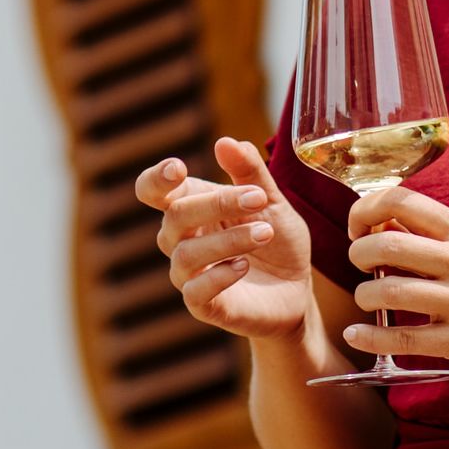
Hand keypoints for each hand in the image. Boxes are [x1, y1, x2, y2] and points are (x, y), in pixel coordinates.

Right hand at [142, 137, 316, 341]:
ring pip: (186, 254)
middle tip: (259, 198)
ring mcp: (189, 275)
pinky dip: (219, 276)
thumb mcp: (271, 201)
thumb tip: (225, 142)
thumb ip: (250, 172)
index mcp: (191, 207)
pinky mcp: (202, 305)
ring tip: (265, 233)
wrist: (296, 289)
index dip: (156, 179)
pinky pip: (195, 291)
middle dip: (217, 203)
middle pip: (175, 215)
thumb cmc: (277, 240)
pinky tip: (244, 266)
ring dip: (228, 239)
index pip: (152, 191)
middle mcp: (181, 240)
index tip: (177, 168)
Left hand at [342, 185, 448, 394]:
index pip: (403, 201)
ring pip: (392, 292)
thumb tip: (374, 220)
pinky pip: (404, 337)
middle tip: (359, 265)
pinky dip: (371, 337)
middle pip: (390, 244)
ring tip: (366, 301)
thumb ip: (423, 236)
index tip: (356, 229)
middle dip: (360, 254)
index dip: (365, 210)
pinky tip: (356, 335)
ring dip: (365, 297)